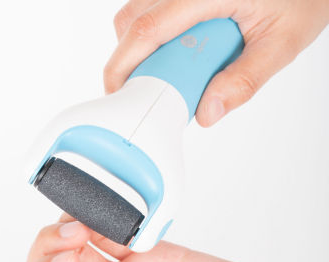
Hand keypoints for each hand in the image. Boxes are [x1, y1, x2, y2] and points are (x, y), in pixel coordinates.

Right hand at [104, 0, 328, 125]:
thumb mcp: (281, 43)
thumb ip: (244, 80)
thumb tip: (206, 112)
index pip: (147, 29)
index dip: (122, 65)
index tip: (118, 94)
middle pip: (132, 20)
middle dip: (127, 61)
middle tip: (146, 89)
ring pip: (137, 12)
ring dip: (139, 47)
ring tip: (167, 71)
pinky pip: (151, 8)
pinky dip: (151, 35)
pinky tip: (175, 50)